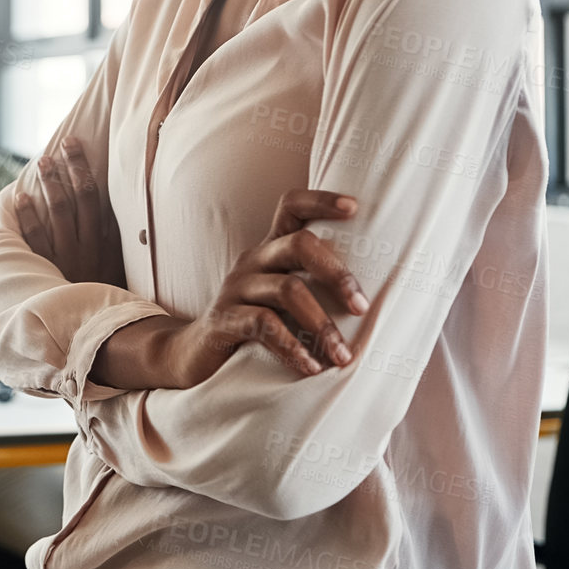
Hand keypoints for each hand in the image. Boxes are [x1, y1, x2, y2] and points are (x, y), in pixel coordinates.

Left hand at [13, 136, 124, 287]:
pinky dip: (28, 217)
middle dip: (69, 168)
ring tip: (42, 163)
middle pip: (77, 198)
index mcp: (107, 241)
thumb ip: (120, 240)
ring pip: (57, 213)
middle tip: (62, 145)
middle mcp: (88, 245)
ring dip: (50, 185)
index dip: (84, 168)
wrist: (100, 328)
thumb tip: (122, 209)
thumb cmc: (109, 293)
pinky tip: (21, 198)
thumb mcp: (122, 266)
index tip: (75, 145)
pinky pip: (35, 240)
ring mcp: (66, 257)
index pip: (95, 197)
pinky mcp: (48, 270)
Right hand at [182, 188, 367, 380]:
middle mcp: (252, 260)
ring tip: (342, 355)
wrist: (195, 355)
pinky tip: (311, 368)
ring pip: (287, 289)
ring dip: (322, 324)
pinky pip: (263, 325)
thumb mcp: (280, 299)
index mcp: (269, 250)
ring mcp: (235, 288)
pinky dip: (293, 347)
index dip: (321, 200)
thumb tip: (373, 300)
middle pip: (299, 244)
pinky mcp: (223, 319)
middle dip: (338, 274)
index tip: (355, 208)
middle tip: (362, 309)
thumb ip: (312, 288)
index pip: (291, 206)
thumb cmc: (254, 326)